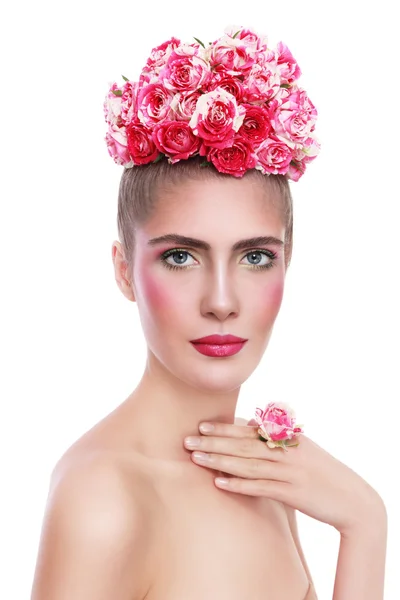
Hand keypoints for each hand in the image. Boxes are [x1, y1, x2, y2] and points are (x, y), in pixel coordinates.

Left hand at [183, 420, 385, 534]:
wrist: (352, 499)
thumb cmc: (322, 472)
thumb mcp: (301, 449)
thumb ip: (275, 438)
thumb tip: (249, 425)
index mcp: (288, 437)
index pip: (251, 430)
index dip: (225, 428)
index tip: (202, 426)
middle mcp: (287, 450)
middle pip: (244, 445)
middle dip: (214, 442)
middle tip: (187, 441)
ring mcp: (290, 471)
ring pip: (248, 464)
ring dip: (219, 461)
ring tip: (196, 458)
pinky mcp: (292, 493)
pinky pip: (260, 487)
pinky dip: (239, 484)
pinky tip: (218, 483)